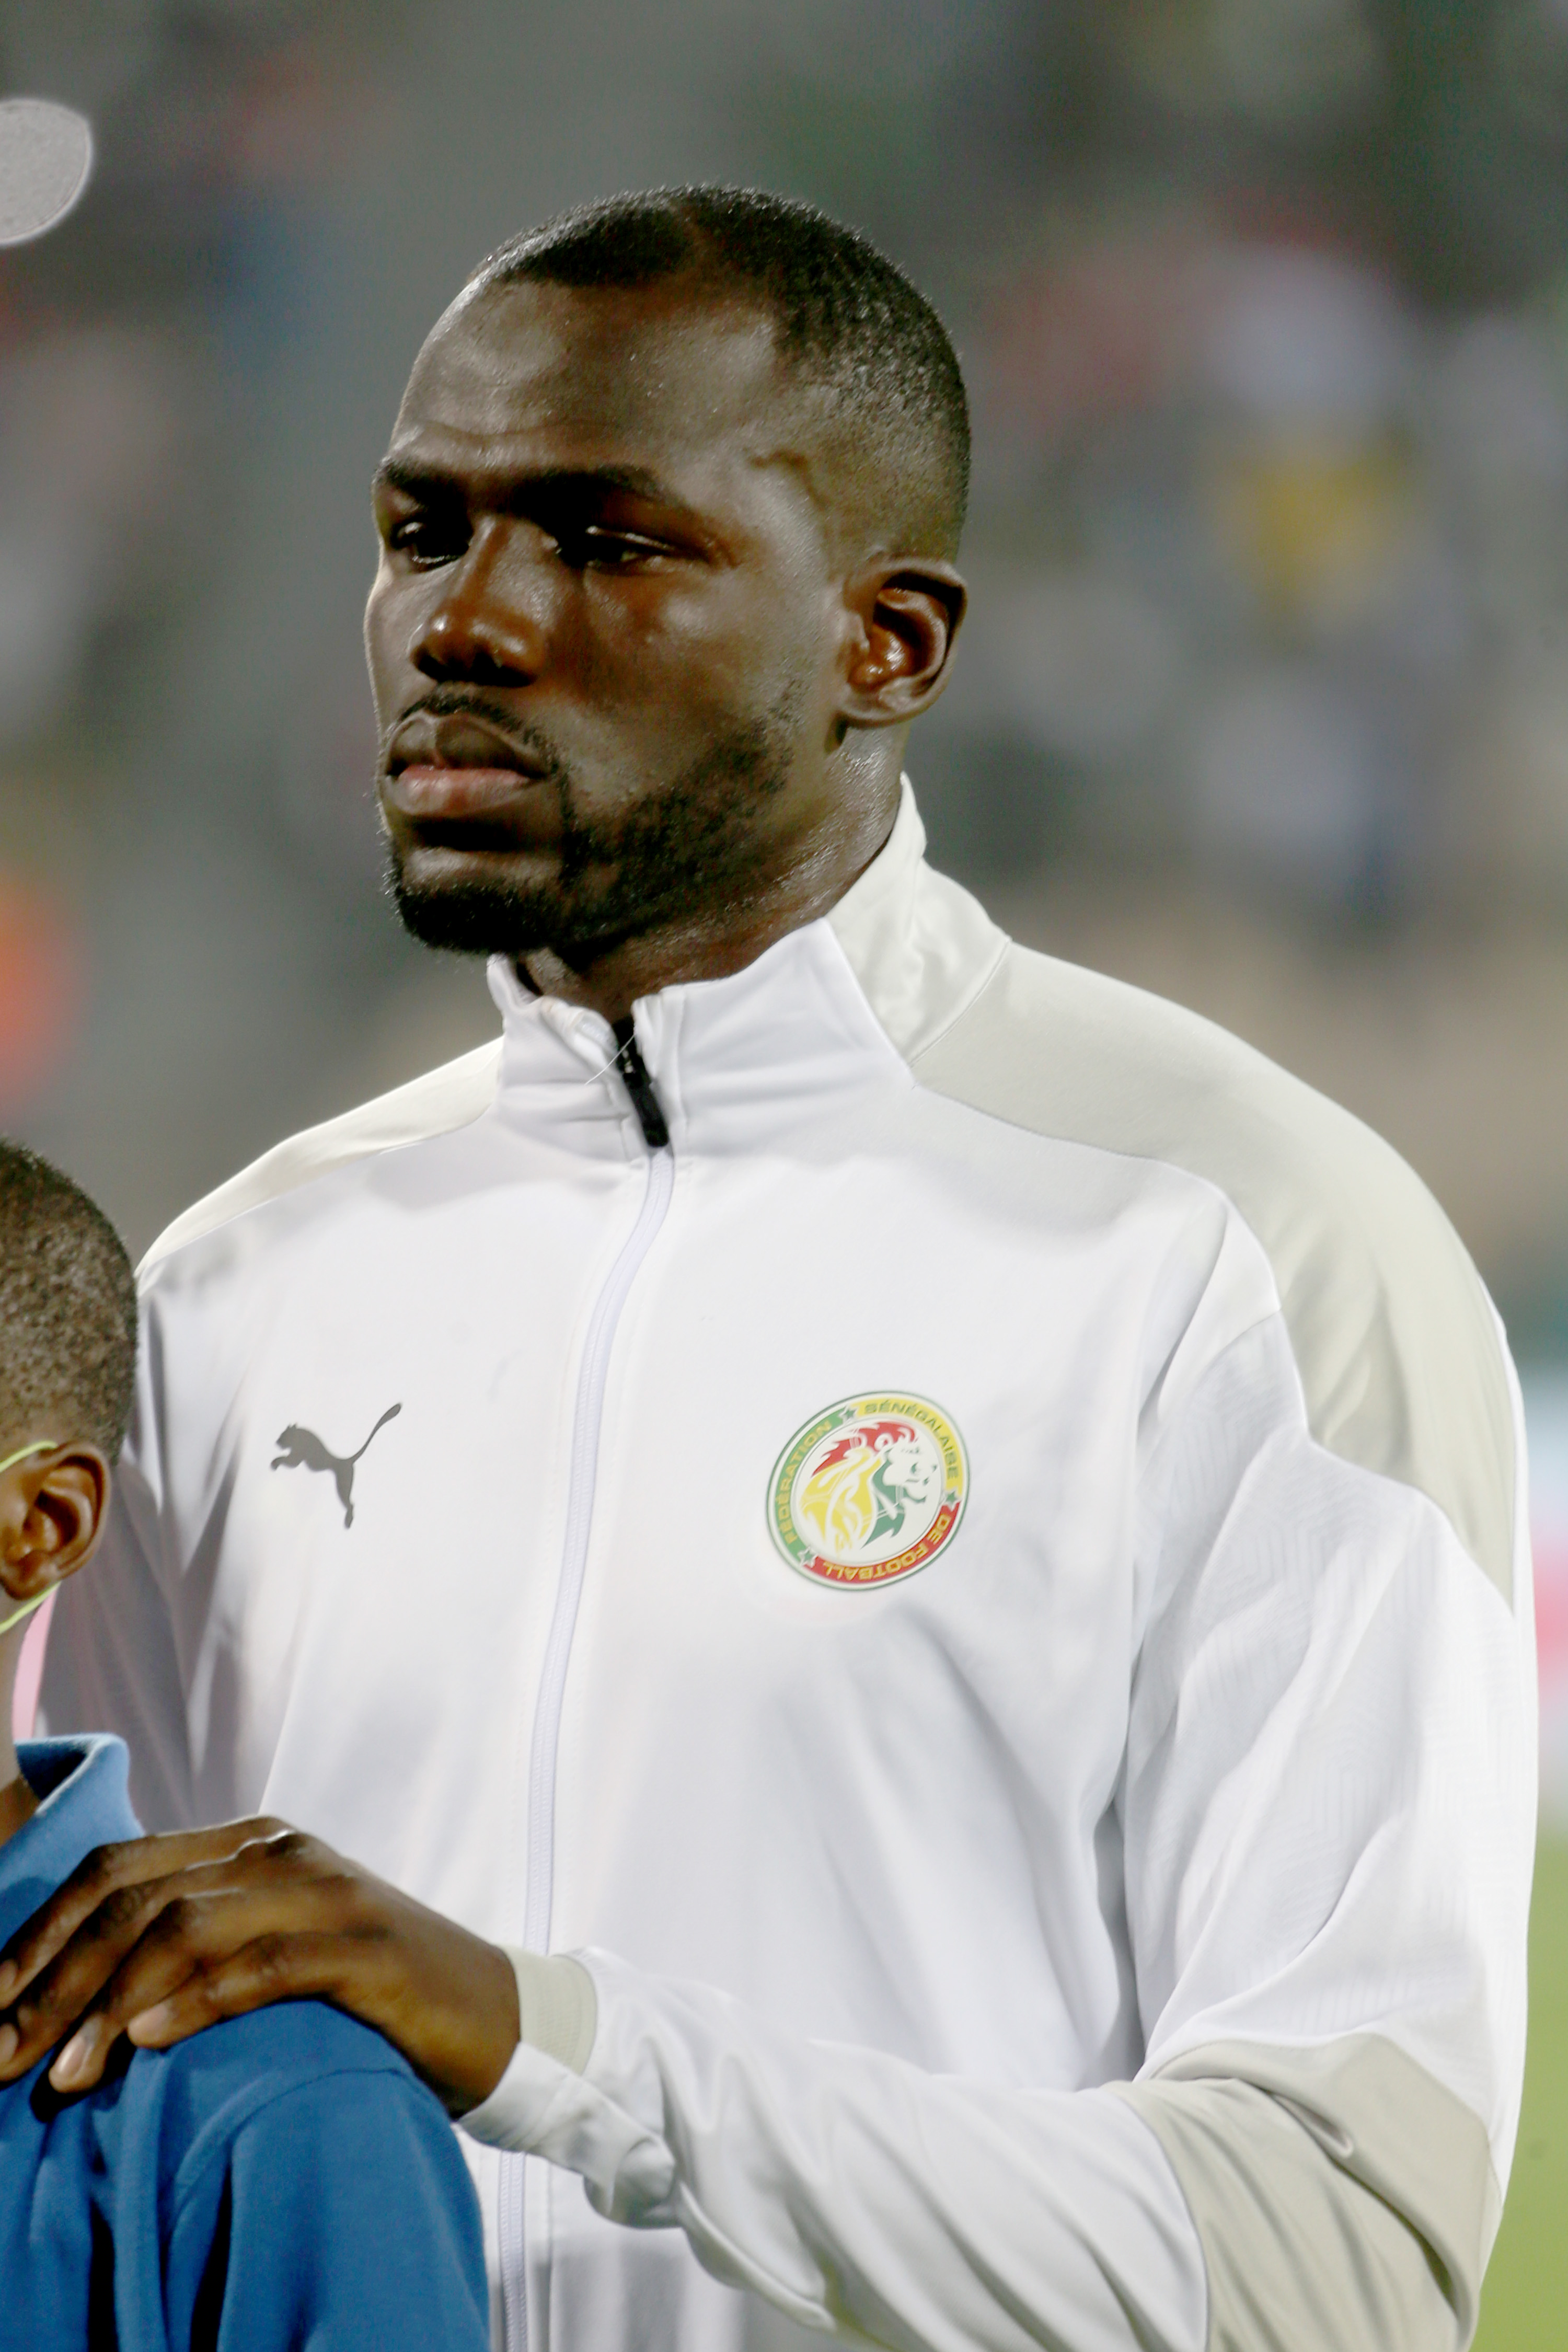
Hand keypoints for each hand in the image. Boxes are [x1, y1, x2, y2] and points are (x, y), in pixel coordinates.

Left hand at [0, 1820, 520, 2112]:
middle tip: (2, 2054)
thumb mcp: (273, 1951)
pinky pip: (263, 1966)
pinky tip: (148, 2043)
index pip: (118, 1868)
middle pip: (137, 1899)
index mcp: (251, 1844)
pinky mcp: (365, 1949)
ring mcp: (326, 1894)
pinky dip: (197, 2003)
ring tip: (64, 2071)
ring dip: (110, 2003)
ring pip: (187, 1927)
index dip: (41, 1934)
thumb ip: (196, 1949)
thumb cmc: (369, 1995)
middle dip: (55, 1979)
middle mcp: (281, 1853)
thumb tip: (78, 2004)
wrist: (494, 2011)